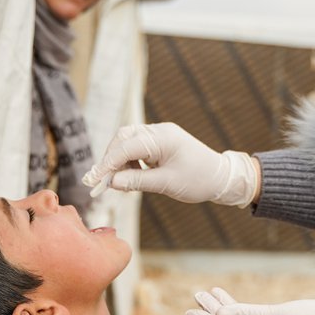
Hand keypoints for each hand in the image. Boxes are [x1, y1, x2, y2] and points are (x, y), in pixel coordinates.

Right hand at [82, 123, 259, 207]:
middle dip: (110, 159)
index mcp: (162, 138)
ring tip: (119, 183)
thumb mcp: (166, 184)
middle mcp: (159, 131)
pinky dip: (129, 162)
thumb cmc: (198, 180)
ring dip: (119, 162)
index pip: (126, 147)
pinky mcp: (160, 143)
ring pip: (128, 142)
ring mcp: (160, 135)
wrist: (222, 177)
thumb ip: (137, 181)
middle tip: (100, 181)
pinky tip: (130, 178)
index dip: (107, 164)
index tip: (93, 180)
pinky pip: (137, 148)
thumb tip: (112, 182)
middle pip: (123, 138)